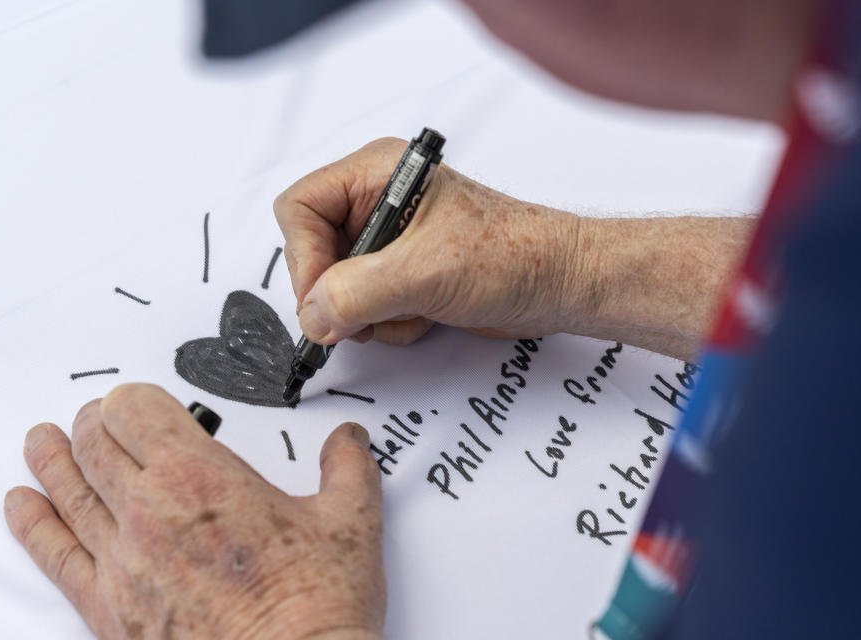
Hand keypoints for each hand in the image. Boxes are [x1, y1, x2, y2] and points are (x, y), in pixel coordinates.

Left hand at [4, 384, 384, 639]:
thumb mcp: (349, 520)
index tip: (140, 402)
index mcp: (202, 477)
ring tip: (41, 442)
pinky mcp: (109, 609)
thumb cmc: (315, 606)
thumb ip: (348, 466)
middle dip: (93, 423)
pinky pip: (55, 554)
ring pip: (68, 491)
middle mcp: (151, 511)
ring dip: (52, 459)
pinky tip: (23, 506)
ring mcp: (123, 561)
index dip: (133, 398)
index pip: (136, 410)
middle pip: (95, 444)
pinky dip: (33, 524)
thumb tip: (348, 442)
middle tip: (95, 418)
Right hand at [273, 137, 582, 345]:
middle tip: (363, 318)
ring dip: (366, 314)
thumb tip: (312, 315)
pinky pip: (364, 306)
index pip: (300, 208)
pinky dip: (387, 322)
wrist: (560, 284)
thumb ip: (358, 293)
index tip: (323, 300)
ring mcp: (390, 241)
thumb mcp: (425, 273)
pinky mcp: (403, 273)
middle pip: (314, 251)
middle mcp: (377, 202)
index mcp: (377, 174)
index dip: (304, 257)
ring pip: (336, 287)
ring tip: (409, 311)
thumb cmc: (513, 256)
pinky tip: (424, 316)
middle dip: (338, 294)